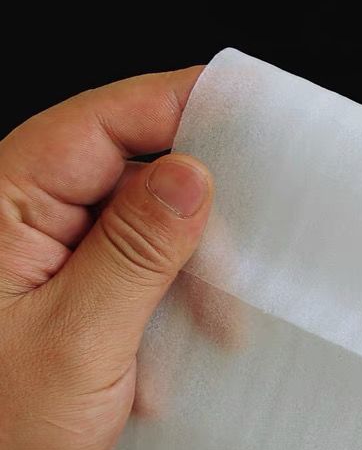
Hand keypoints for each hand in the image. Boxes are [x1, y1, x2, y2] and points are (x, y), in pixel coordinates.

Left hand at [0, 69, 212, 449]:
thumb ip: (134, 253)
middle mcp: (23, 214)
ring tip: (214, 326)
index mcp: (1, 204)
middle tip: (241, 260)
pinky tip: (189, 337)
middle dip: (198, 210)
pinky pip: (141, 263)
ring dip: (191, 266)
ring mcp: (50, 250)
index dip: (177, 107)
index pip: (101, 122)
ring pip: (146, 218)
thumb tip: (189, 175)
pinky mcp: (74, 286)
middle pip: (132, 164)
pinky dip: (177, 294)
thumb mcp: (77, 341)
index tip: (249, 113)